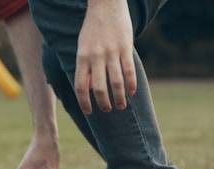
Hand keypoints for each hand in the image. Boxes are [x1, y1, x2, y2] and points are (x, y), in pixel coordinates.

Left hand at [74, 0, 136, 114]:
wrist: (105, 4)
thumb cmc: (93, 29)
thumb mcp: (83, 46)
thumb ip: (86, 67)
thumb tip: (89, 90)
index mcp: (82, 57)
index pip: (81, 87)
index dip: (85, 103)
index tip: (89, 112)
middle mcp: (96, 56)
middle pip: (99, 89)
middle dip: (104, 104)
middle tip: (108, 109)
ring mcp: (111, 52)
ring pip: (116, 83)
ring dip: (119, 98)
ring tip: (121, 106)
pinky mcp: (125, 47)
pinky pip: (129, 71)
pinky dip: (131, 85)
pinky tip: (132, 92)